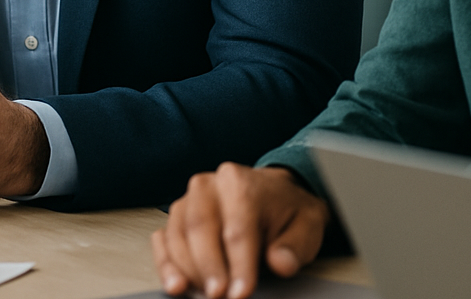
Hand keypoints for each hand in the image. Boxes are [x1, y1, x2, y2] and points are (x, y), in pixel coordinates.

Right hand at [151, 164, 329, 298]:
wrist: (273, 194)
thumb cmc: (286, 212)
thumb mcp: (307, 226)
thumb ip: (295, 246)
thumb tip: (281, 263)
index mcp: (241, 183)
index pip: (237, 228)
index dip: (238, 265)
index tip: (242, 294)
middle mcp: (209, 185)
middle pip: (200, 226)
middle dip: (208, 267)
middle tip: (218, 297)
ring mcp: (188, 199)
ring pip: (178, 233)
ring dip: (186, 269)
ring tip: (199, 295)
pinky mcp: (177, 215)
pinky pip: (163, 237)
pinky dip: (165, 263)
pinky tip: (175, 284)